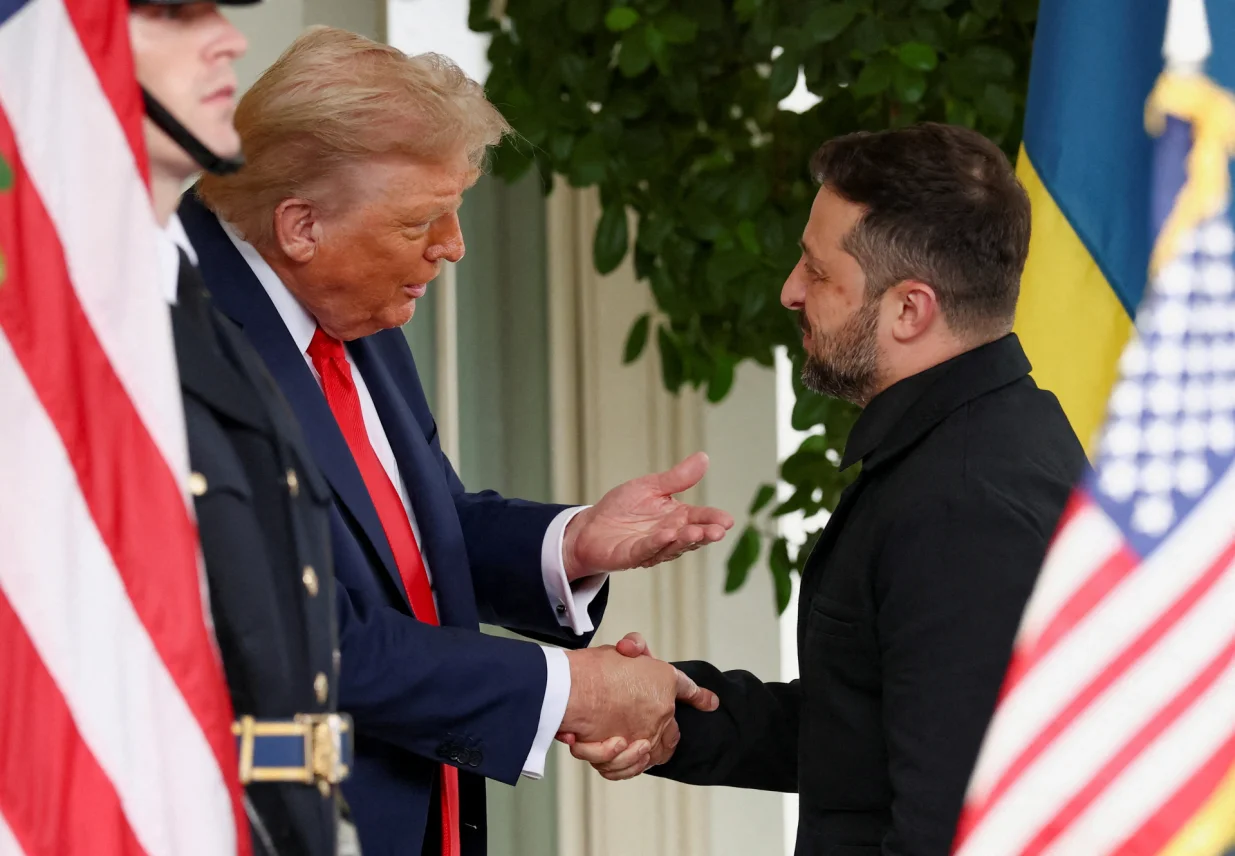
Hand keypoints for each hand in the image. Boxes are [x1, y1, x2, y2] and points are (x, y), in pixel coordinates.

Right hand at [559, 633, 715, 779]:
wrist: (571, 689)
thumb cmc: (592, 668)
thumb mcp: (620, 649)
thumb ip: (633, 648)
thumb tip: (631, 647)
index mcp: (665, 681)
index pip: (688, 689)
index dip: (701, 696)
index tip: (710, 702)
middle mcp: (661, 711)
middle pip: (673, 733)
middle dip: (667, 735)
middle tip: (652, 734)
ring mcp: (645, 734)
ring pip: (654, 754)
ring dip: (642, 753)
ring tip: (625, 744)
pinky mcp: (625, 753)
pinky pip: (629, 766)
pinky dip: (621, 763)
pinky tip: (612, 750)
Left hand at [562, 452, 734, 580]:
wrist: (591, 526)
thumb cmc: (622, 508)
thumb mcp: (651, 487)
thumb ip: (677, 478)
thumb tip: (704, 458)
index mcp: (677, 517)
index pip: (700, 518)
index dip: (713, 519)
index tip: (727, 520)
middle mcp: (669, 535)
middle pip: (692, 536)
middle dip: (705, 534)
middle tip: (718, 531)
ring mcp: (652, 548)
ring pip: (673, 546)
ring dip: (685, 540)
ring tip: (697, 532)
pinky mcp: (632, 556)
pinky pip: (646, 550)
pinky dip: (657, 543)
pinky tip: (666, 535)